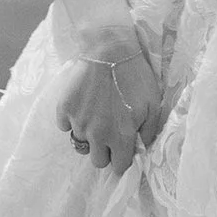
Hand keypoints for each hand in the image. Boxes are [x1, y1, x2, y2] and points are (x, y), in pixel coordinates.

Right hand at [57, 34, 160, 170]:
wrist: (110, 50)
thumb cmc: (136, 76)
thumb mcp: (153, 104)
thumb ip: (148, 131)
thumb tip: (141, 148)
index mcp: (121, 136)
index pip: (119, 166)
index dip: (123, 159)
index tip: (123, 149)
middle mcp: (97, 134)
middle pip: (97, 161)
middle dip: (105, 151)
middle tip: (110, 134)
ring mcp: (78, 122)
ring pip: (81, 143)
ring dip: (89, 136)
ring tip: (96, 117)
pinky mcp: (64, 109)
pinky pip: (65, 126)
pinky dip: (72, 120)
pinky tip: (83, 106)